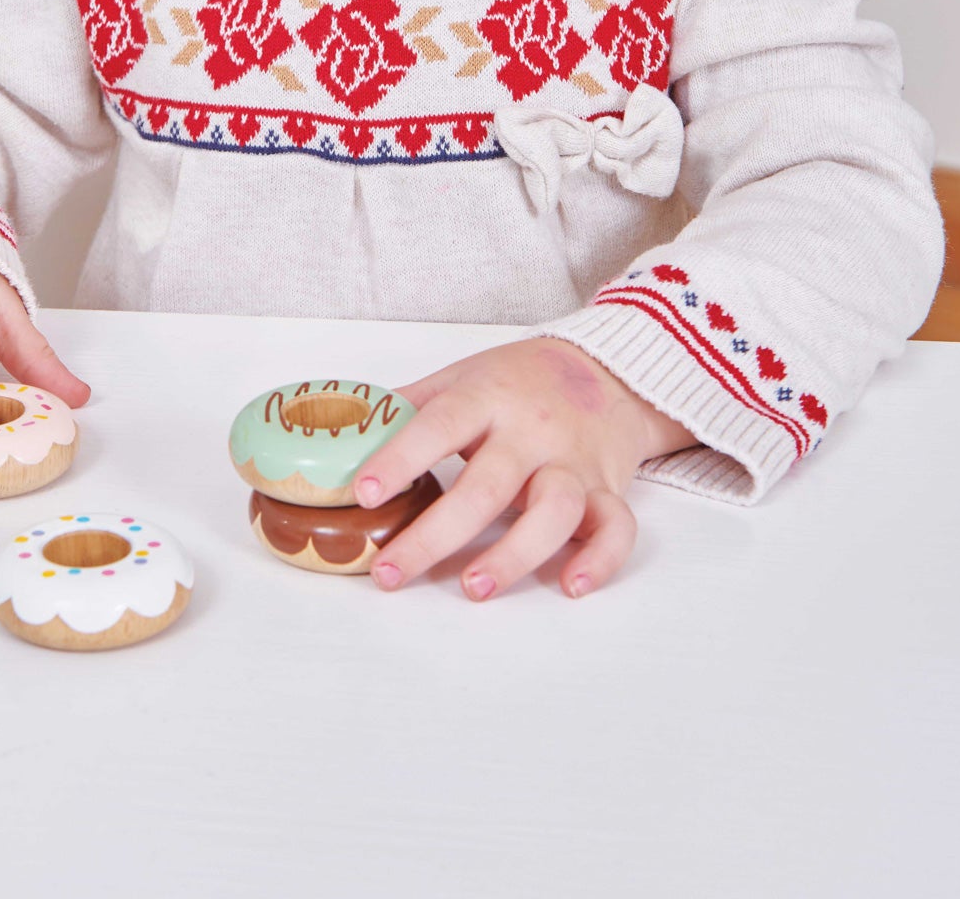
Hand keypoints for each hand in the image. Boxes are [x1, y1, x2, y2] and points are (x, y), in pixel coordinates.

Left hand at [352, 338, 693, 601]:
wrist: (610, 371)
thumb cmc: (521, 380)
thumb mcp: (464, 376)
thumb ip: (411, 405)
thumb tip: (344, 431)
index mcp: (488, 397)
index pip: (442, 424)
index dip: (402, 457)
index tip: (362, 492)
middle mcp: (532, 430)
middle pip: (488, 484)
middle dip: (437, 535)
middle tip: (391, 572)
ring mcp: (574, 462)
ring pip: (554, 510)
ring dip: (515, 553)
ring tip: (474, 587)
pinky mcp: (608, 490)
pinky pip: (615, 529)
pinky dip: (599, 559)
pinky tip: (569, 585)